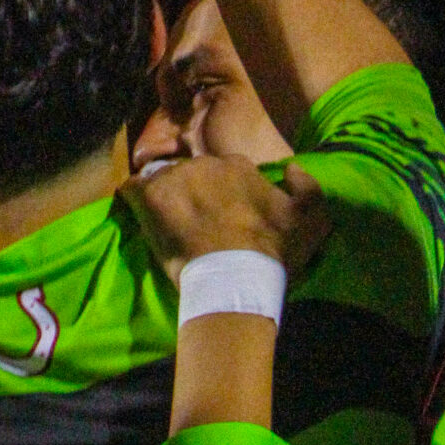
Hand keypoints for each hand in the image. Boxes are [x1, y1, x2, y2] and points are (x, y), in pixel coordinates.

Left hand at [122, 155, 328, 286]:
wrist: (236, 280)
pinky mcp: (148, 197)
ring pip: (165, 179)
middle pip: (195, 173)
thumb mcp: (312, 221)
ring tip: (169, 223)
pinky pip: (133, 188)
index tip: (227, 215)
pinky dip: (134, 199)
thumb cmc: (272, 253)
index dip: (226, 193)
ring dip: (167, 196)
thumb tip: (293, 167)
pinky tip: (140, 214)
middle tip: (197, 222)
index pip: (228, 171)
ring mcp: (175, 178)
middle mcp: (205, 164)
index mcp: (239, 166)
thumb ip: (309, 187)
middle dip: (195, 192)